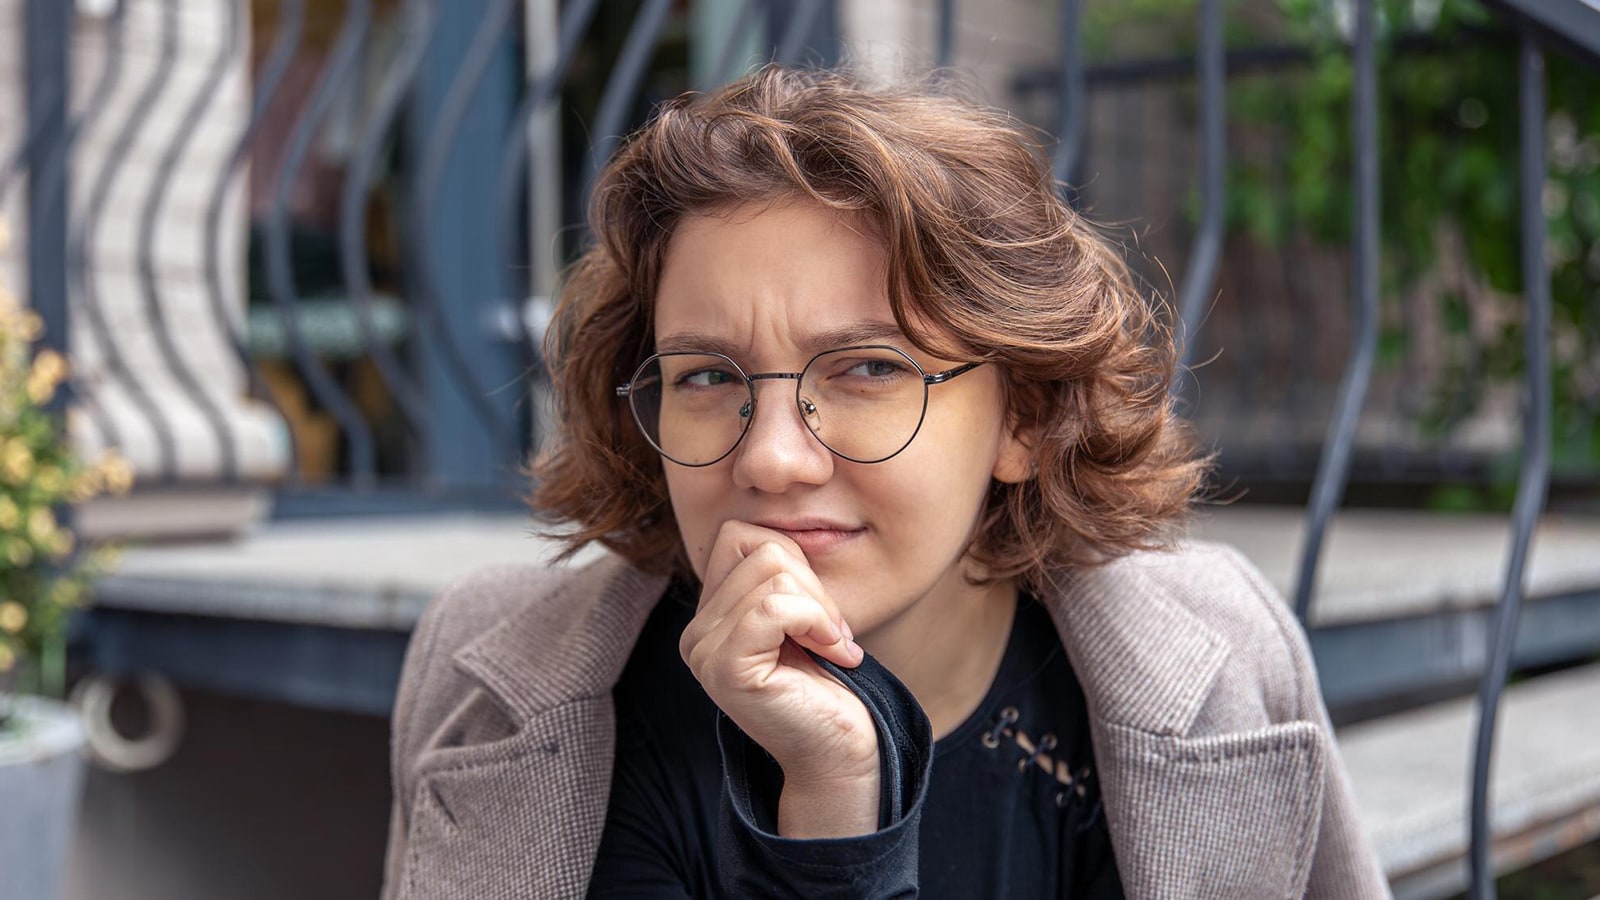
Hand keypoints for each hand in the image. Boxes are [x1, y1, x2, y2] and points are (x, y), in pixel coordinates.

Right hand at [678, 520, 879, 836]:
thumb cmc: (830, 684)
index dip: (795, 562)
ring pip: (773, 573)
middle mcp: (695, 632)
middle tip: (832, 632)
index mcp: (709, 615)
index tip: (822, 613)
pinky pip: (777, 608)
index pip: (740, 533)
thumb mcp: (802, 614)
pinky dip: (818, 622)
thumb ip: (782, 574)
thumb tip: (791, 521)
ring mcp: (704, 652)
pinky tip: (835, 653)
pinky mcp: (726, 669)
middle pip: (758, 546)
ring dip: (821, 608)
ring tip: (833, 647)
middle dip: (811, 582)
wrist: (842, 751)